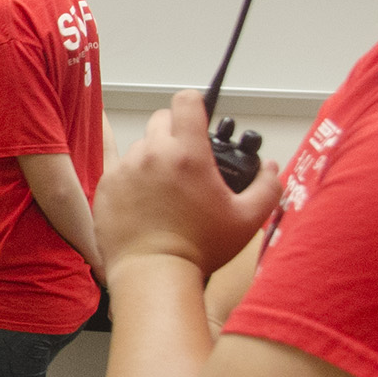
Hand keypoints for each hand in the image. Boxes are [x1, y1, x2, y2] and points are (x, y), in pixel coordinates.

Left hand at [95, 91, 282, 277]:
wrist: (153, 275)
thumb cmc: (200, 249)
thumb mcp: (247, 220)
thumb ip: (267, 188)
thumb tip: (271, 168)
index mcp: (187, 153)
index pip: (186, 101)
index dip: (194, 105)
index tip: (198, 119)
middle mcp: (152, 153)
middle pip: (161, 120)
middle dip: (175, 132)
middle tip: (185, 160)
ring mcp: (125, 168)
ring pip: (140, 145)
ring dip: (153, 156)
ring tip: (164, 187)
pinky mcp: (106, 186)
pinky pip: (116, 165)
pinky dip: (129, 173)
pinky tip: (136, 184)